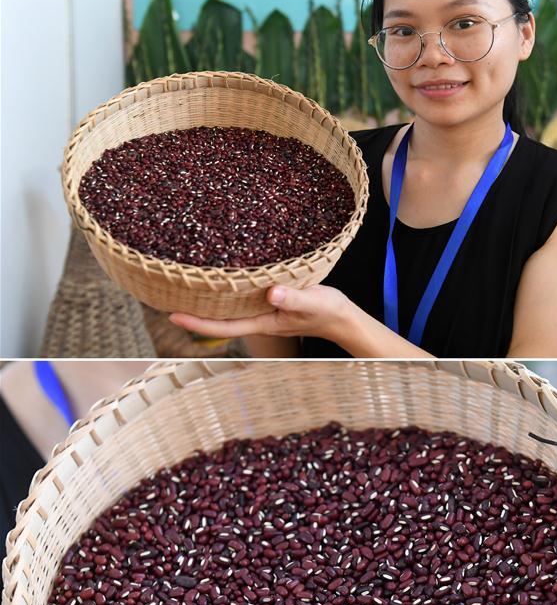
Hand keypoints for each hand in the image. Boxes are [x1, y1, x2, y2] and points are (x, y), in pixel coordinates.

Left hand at [170, 284, 353, 342]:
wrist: (342, 319)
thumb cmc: (328, 311)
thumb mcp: (312, 301)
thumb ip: (292, 297)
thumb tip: (270, 293)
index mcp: (262, 322)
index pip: (222, 327)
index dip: (196, 323)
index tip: (171, 315)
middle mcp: (257, 318)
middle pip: (218, 318)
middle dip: (193, 309)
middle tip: (166, 293)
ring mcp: (262, 311)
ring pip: (228, 308)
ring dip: (207, 299)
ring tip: (184, 283)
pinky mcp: (269, 301)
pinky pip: (240, 298)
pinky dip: (226, 289)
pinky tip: (218, 277)